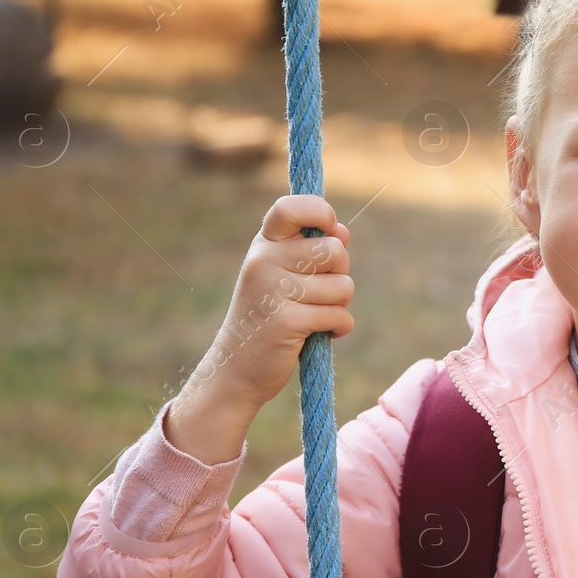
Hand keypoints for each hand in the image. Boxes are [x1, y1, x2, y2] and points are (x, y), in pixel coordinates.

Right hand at [194, 194, 354, 412]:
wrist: (235, 370)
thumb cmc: (267, 319)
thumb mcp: (283, 277)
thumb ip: (312, 252)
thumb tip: (343, 231)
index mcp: (263, 244)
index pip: (292, 207)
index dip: (320, 212)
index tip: (328, 229)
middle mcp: (264, 260)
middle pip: (335, 250)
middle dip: (340, 274)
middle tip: (320, 294)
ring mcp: (273, 290)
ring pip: (343, 286)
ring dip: (340, 306)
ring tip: (314, 316)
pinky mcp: (286, 321)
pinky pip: (339, 316)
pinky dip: (339, 328)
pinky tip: (318, 335)